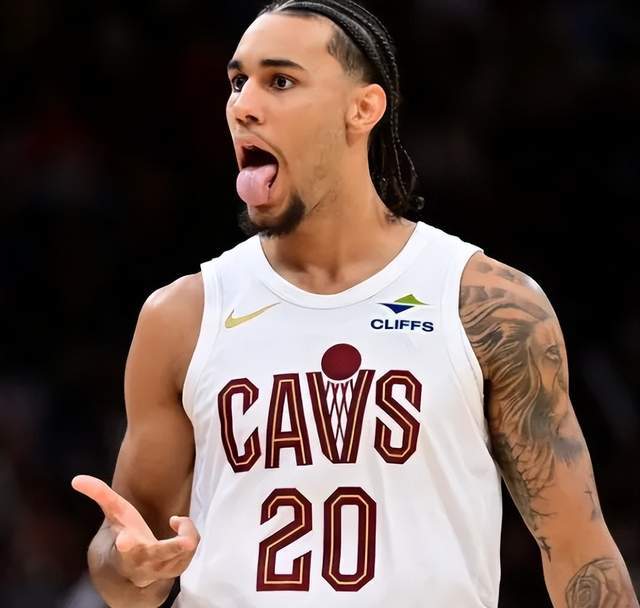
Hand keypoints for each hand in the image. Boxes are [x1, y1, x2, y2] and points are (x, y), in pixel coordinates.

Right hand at [71, 475, 199, 587]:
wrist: (136, 568)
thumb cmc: (126, 533)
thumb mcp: (115, 513)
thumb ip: (99, 495)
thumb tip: (76, 479)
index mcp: (126, 551)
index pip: (125, 550)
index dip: (126, 545)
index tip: (124, 539)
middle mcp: (144, 562)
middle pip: (158, 557)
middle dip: (169, 548)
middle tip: (185, 541)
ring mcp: (163, 568)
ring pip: (183, 549)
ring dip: (185, 532)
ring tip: (176, 520)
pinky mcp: (179, 566)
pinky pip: (192, 545)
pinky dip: (189, 531)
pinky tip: (177, 525)